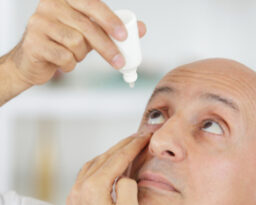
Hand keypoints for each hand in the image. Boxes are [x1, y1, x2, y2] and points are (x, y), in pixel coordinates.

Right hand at [6, 0, 145, 86]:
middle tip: (119, 62)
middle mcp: (50, 5)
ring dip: (80, 56)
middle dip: (107, 48)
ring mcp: (39, 22)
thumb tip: (141, 29)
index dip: (109, 21)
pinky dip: (69, 65)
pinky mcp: (34, 42)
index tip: (124, 36)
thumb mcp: (88, 34)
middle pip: (87, 27)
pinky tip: (62, 62)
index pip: (92, 5)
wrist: (34, 60)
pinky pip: (64, 57)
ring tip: (73, 55)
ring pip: (76, 44)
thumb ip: (110, 30)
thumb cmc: (63, 44)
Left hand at [67, 133, 150, 204]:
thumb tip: (125, 175)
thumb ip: (128, 188)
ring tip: (126, 147)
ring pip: (95, 163)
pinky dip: (101, 163)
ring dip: (111, 153)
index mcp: (94, 188)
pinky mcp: (74, 200)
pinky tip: (108, 164)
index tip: (145, 136)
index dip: (134, 145)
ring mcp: (75, 193)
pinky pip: (87, 173)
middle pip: (105, 157)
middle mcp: (80, 186)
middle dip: (124, 144)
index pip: (118, 158)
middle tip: (138, 136)